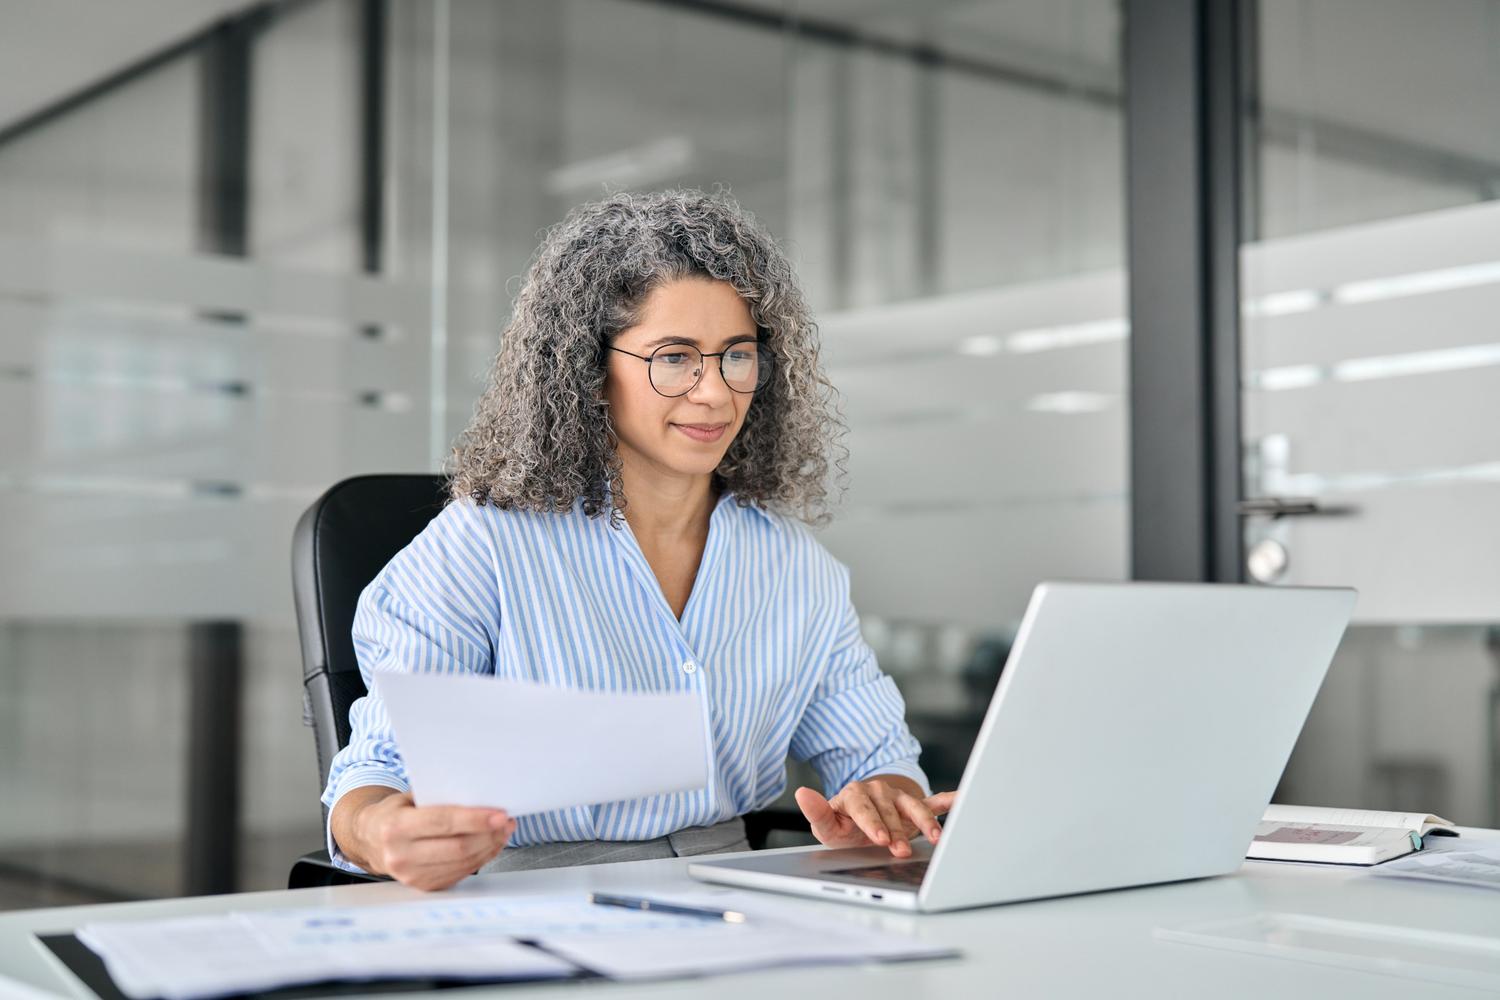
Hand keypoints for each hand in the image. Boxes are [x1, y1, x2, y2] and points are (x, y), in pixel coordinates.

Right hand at [345, 790, 516, 890]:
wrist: (370, 839)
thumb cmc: (396, 812)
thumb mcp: (409, 797)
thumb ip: (438, 795)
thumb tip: (480, 792)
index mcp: (396, 828)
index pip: (443, 823)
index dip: (475, 820)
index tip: (500, 814)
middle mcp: (400, 855)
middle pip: (457, 847)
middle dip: (488, 835)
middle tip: (506, 821)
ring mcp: (411, 876)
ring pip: (463, 863)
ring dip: (489, 847)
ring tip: (503, 831)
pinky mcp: (423, 886)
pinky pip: (461, 873)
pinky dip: (481, 859)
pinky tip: (489, 845)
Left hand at [794, 780, 955, 857]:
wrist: (862, 824)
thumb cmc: (843, 828)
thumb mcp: (827, 826)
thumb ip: (818, 813)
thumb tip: (802, 793)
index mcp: (854, 795)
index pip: (863, 805)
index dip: (872, 821)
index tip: (879, 837)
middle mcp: (878, 792)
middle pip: (890, 811)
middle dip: (897, 832)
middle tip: (900, 852)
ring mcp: (898, 798)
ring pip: (914, 807)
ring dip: (925, 822)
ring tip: (935, 838)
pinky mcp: (915, 804)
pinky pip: (933, 802)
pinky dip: (948, 801)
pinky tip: (961, 799)